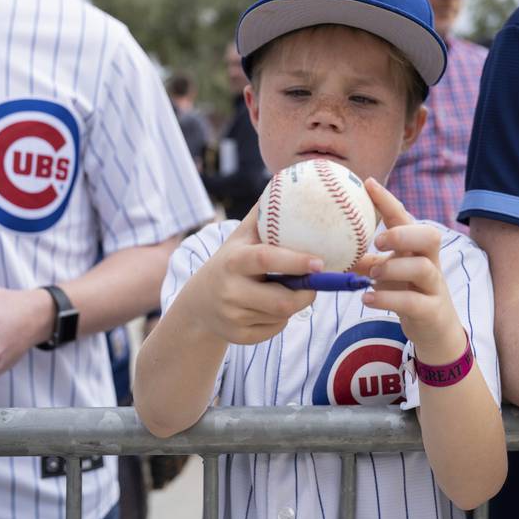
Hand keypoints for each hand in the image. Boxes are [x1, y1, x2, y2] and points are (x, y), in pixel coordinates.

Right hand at [181, 207, 320, 344]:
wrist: (198, 301)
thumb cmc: (231, 261)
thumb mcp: (241, 237)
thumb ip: (264, 214)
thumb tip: (289, 181)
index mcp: (234, 260)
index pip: (267, 260)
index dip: (296, 262)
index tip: (320, 262)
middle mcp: (230, 290)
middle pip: (282, 301)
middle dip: (307, 293)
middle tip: (317, 282)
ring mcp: (233, 316)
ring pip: (282, 316)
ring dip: (295, 304)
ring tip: (290, 291)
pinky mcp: (238, 337)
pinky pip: (275, 330)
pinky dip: (281, 320)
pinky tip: (270, 308)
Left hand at [357, 179, 463, 360]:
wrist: (436, 330)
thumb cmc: (408, 293)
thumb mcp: (387, 274)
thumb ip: (365, 260)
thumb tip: (332, 247)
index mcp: (416, 248)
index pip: (404, 218)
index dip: (387, 201)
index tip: (367, 184)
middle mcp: (429, 262)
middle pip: (429, 236)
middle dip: (403, 234)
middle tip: (378, 240)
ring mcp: (433, 287)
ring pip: (423, 268)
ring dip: (394, 268)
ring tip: (371, 276)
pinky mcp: (432, 311)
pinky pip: (414, 302)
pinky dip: (388, 299)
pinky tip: (368, 299)